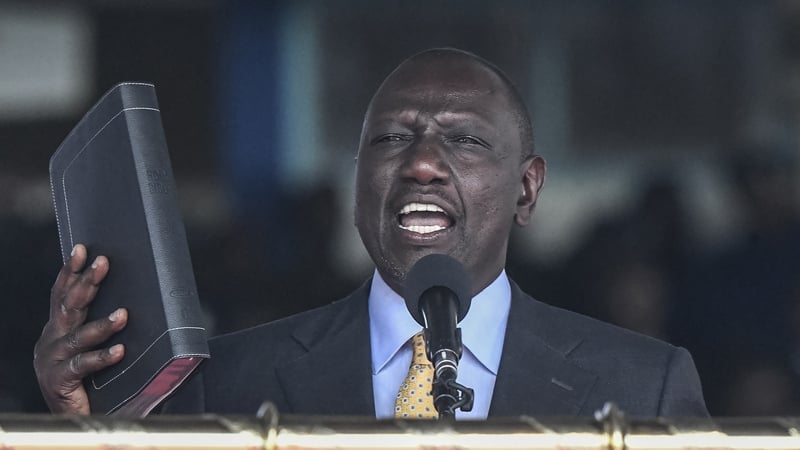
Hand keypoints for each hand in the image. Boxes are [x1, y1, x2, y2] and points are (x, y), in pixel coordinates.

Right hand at [33, 244, 127, 413]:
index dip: (71, 270)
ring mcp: (51, 360)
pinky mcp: (58, 381)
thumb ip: (107, 327)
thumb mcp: (94, 347)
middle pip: (69, 305)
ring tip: (123, 314)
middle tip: (103, 263)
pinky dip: (102, 357)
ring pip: (78, 336)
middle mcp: (51, 340)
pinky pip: (82, 365)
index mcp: (58, 328)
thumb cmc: (89, 379)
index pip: (63, 293)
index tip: (82, 248)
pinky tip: (120, 351)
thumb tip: (136, 302)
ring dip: (102, 324)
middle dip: (86, 282)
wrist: (74, 419)